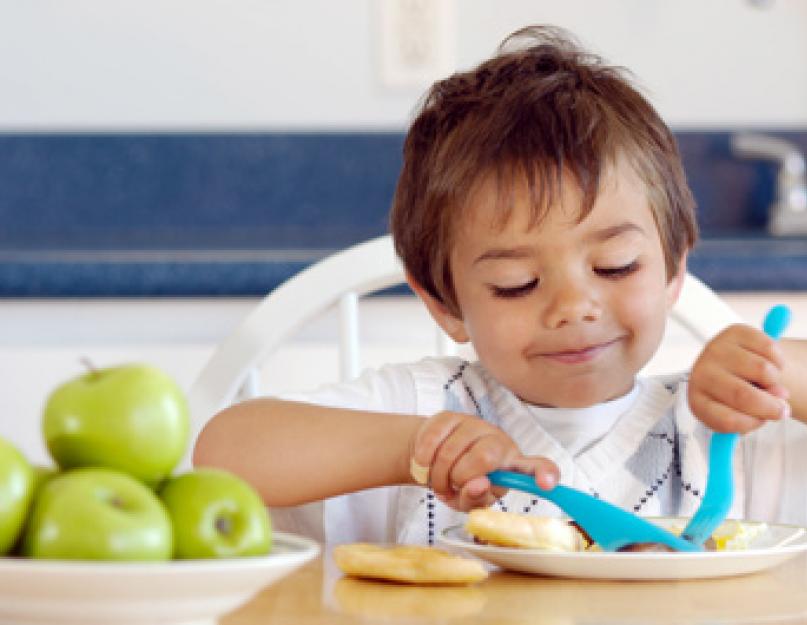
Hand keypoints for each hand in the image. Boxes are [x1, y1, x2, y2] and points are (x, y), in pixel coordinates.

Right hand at [409, 411, 558, 510]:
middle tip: (452, 487)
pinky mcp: (450, 416)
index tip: (546, 484)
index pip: (538, 466)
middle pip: (486, 457)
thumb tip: (478, 484)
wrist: (429, 461)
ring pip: (454, 450)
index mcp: (512, 465)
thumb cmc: (457, 483)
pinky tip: (424, 464)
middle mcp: (499, 441)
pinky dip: (424, 459)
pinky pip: (433, 438)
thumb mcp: (467, 501)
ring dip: (438, 474)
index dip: (544, 473)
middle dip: (461, 478)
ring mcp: (475, 425)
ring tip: (438, 480)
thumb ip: (476, 498)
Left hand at [688, 323, 790, 432]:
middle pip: (744, 396)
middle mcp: (702, 374)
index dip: (753, 424)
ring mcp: (716, 350)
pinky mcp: (733, 332)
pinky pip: (769, 348)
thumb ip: (753, 415)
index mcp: (699, 401)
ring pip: (762, 371)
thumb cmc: (734, 395)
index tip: (765, 422)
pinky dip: (778, 361)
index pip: (726, 419)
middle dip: (771, 406)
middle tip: (782, 409)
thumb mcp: (739, 414)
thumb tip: (777, 401)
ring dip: (775, 381)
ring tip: (768, 383)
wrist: (732, 365)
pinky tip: (770, 365)